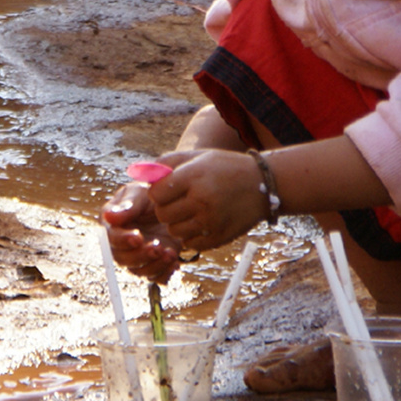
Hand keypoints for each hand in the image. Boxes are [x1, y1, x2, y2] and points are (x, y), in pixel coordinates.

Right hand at [102, 182, 182, 283]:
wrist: (173, 204)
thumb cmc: (151, 194)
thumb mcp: (139, 193)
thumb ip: (127, 205)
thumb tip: (109, 217)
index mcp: (113, 226)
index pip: (111, 238)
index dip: (123, 240)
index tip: (137, 237)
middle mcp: (122, 244)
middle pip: (122, 259)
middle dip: (140, 256)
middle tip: (157, 247)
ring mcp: (138, 255)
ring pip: (139, 270)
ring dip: (154, 266)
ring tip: (169, 254)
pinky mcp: (154, 263)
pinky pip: (156, 277)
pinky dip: (164, 274)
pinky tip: (174, 262)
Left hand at [145, 148, 265, 254]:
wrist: (262, 185)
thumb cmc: (224, 168)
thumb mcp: (197, 156)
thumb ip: (165, 163)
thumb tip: (138, 173)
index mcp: (194, 176)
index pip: (156, 193)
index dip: (158, 191)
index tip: (168, 188)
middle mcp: (202, 200)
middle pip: (162, 214)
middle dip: (166, 207)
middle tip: (180, 200)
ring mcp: (211, 221)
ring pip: (174, 231)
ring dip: (178, 222)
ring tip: (192, 210)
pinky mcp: (219, 238)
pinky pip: (190, 243)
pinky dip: (191, 235)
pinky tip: (202, 222)